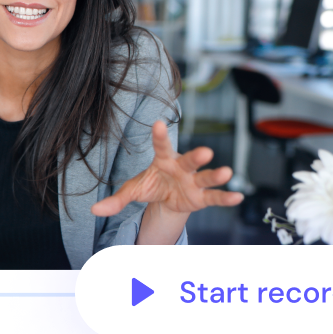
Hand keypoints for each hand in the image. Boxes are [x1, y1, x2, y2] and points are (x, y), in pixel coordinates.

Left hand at [91, 121, 243, 216]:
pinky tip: (238, 197)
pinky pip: (215, 197)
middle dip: (197, 156)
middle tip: (206, 151)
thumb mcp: (132, 191)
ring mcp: (193, 182)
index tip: (158, 123)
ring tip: (227, 172)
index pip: (161, 146)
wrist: (166, 200)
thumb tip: (94, 210)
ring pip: (206, 177)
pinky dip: (226, 197)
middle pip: (189, 160)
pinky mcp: (202, 197)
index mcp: (163, 161)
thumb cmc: (151, 186)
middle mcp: (181, 168)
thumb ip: (116, 200)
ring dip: (216, 175)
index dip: (160, 136)